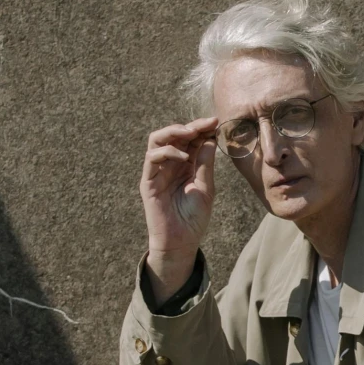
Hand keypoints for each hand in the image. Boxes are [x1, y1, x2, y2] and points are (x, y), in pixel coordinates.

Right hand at [139, 117, 218, 301]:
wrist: (181, 243)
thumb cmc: (193, 218)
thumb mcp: (206, 187)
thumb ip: (205, 163)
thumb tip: (209, 138)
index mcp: (185, 165)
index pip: (190, 139)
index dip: (201, 128)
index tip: (215, 122)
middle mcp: (170, 164)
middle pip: (174, 135)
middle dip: (190, 125)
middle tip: (205, 123)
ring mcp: (157, 171)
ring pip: (157, 140)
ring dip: (174, 131)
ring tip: (191, 132)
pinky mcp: (148, 181)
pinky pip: (151, 158)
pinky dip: (167, 152)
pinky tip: (183, 157)